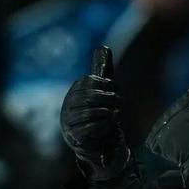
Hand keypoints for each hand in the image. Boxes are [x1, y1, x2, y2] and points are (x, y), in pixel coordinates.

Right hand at [60, 46, 128, 184]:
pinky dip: (103, 126)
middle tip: (120, 104)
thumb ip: (102, 70)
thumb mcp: (103, 90)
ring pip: (91, 112)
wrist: (97, 142)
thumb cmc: (100, 112)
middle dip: (110, 100)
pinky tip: (108, 126)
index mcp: (75, 91)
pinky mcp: (74, 137)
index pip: (90, 81)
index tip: (115, 90)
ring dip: (108, 114)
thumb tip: (103, 47)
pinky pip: (90, 127)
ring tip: (114, 116)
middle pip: (91, 97)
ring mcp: (69, 121)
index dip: (107, 84)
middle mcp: (68, 105)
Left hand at [146, 68, 188, 188]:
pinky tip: (176, 147)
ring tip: (188, 141)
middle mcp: (176, 110)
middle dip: (187, 119)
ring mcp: (166, 125)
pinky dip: (164, 142)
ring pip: (169, 122)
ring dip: (176, 130)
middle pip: (180, 110)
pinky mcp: (157, 140)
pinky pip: (157, 137)